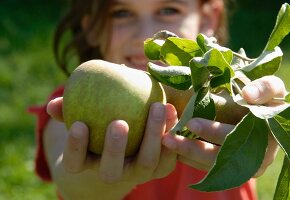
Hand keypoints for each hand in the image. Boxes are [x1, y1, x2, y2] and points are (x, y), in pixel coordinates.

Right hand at [45, 99, 177, 199]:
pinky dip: (172, 135)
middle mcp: (114, 173)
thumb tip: (53, 104)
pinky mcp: (160, 168)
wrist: (123, 151)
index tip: (78, 125)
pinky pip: (168, 157)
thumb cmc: (97, 130)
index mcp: (89, 164)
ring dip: (153, 136)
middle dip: (114, 148)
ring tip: (158, 106)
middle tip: (119, 122)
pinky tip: (173, 109)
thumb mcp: (83, 120)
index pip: (75, 162)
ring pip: (146, 163)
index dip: (75, 147)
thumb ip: (69, 111)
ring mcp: (138, 173)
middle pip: (112, 170)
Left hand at [162, 75, 285, 175]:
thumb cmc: (265, 97)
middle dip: (192, 148)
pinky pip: (206, 166)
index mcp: (267, 138)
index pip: (237, 136)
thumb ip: (264, 88)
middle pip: (220, 157)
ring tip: (165, 142)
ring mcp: (241, 165)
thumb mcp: (271, 88)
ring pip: (210, 165)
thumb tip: (247, 95)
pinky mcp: (229, 167)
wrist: (262, 112)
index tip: (191, 123)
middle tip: (168, 138)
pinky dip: (189, 157)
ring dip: (186, 154)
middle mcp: (255, 158)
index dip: (214, 131)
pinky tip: (172, 147)